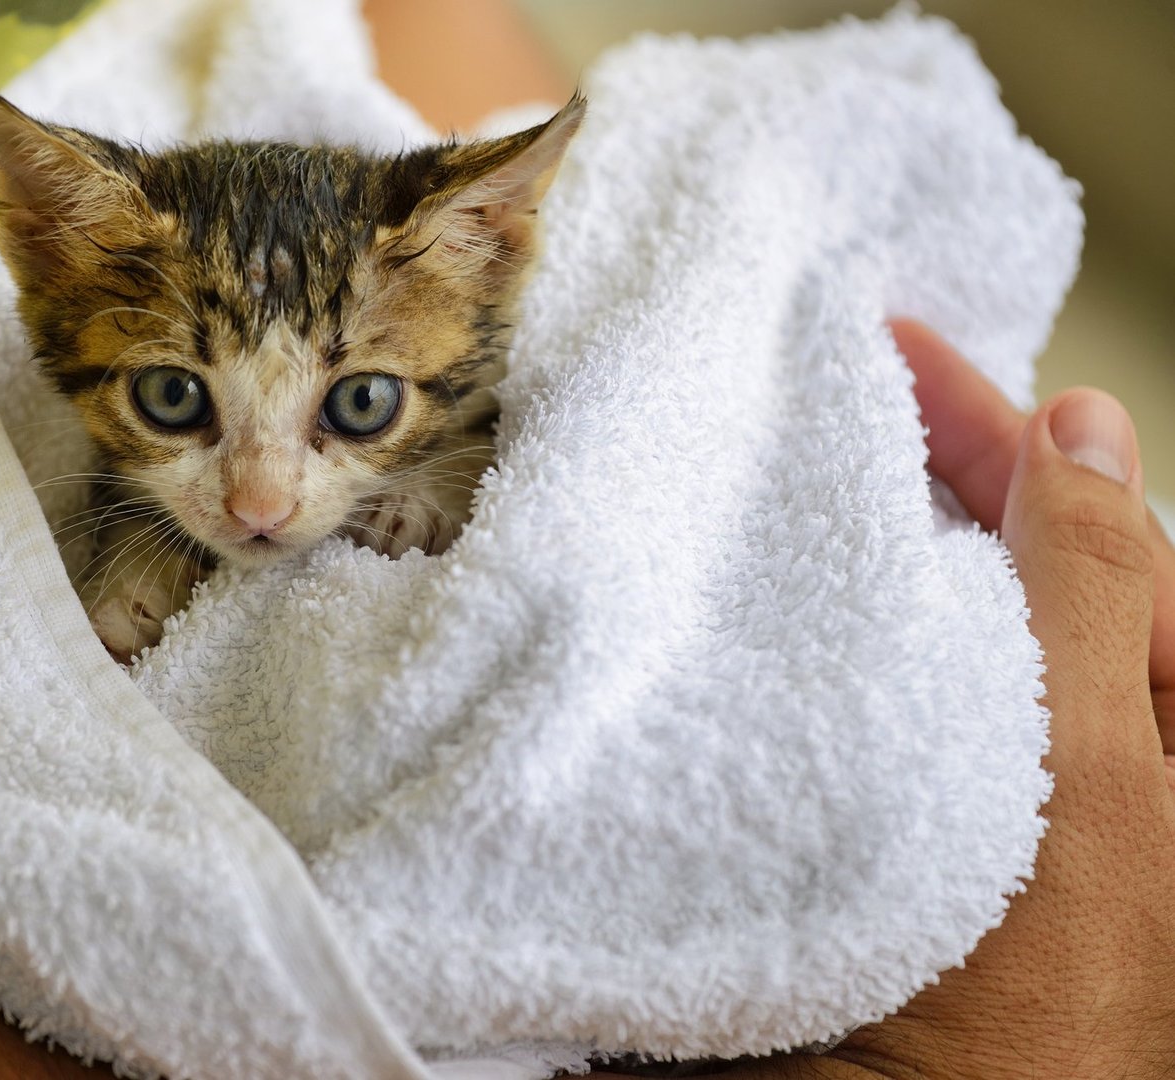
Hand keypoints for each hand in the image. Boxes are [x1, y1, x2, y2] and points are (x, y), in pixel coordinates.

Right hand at [699, 322, 1174, 1079]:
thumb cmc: (1037, 999)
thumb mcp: (1094, 775)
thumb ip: (1097, 595)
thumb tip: (1087, 427)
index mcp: (1173, 732)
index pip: (1100, 539)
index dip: (1007, 435)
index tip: (899, 345)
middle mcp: (1093, 757)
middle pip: (1016, 568)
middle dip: (933, 473)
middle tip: (838, 381)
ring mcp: (996, 799)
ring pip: (935, 633)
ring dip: (868, 551)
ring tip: (795, 464)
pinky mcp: (907, 832)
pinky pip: (874, 702)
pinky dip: (822, 640)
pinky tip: (766, 601)